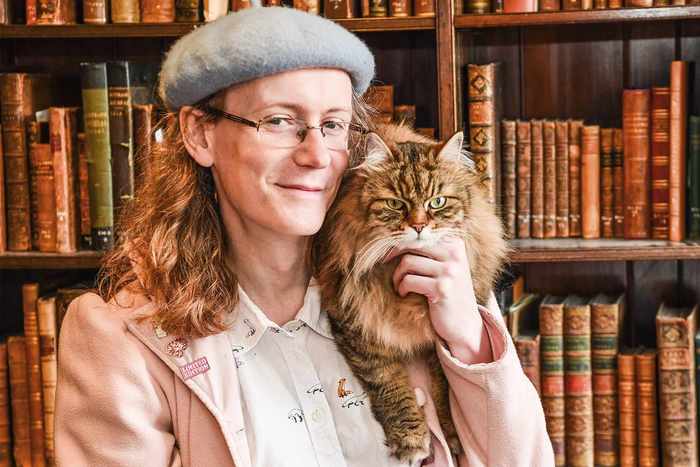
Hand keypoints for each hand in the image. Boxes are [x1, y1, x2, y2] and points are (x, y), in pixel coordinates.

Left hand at [384, 236, 492, 362]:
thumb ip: (431, 251)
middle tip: (384, 262)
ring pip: (407, 262)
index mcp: (456, 244)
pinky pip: (409, 280)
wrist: (464, 323)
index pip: (421, 234)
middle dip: (393, 253)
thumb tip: (397, 238)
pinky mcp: (441, 289)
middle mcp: (455, 255)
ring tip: (399, 285)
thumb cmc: (449, 292)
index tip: (389, 251)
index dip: (401, 241)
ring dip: (397, 276)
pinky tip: (405, 294)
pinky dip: (402, 288)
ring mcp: (450, 271)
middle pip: (412, 244)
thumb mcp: (446, 267)